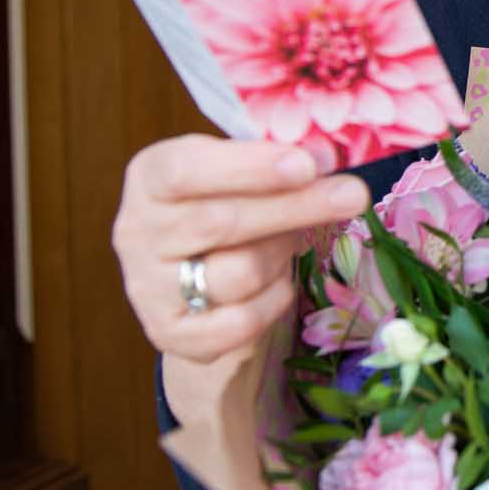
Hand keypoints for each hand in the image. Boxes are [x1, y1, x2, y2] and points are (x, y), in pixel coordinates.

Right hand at [111, 134, 368, 368]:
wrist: (197, 275)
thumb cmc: (226, 204)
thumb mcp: (242, 171)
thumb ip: (277, 162)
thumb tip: (325, 155)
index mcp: (150, 176)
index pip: (186, 170)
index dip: (249, 168)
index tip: (307, 165)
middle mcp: (135, 232)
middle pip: (221, 223)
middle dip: (295, 207)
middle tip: (353, 194)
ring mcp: (147, 288)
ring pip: (237, 274)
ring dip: (280, 255)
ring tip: (288, 241)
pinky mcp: (169, 334)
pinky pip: (239, 323)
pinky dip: (271, 301)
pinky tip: (276, 282)